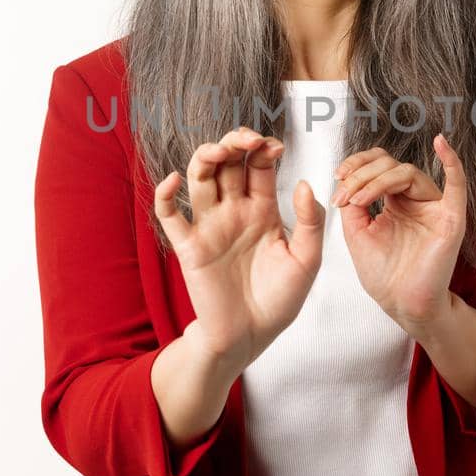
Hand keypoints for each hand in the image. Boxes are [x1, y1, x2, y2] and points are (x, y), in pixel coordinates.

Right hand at [153, 126, 326, 375]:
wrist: (252, 334)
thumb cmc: (279, 300)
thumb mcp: (307, 260)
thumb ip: (310, 222)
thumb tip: (303, 183)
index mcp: (263, 210)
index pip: (259, 166)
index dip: (264, 149)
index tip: (275, 146)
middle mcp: (234, 211)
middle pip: (228, 163)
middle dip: (236, 143)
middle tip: (248, 140)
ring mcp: (210, 226)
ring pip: (200, 179)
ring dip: (205, 158)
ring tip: (219, 151)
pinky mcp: (189, 246)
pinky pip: (169, 215)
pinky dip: (165, 195)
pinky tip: (173, 180)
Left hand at [332, 133, 468, 334]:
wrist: (401, 304)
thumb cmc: (384, 275)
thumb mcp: (357, 233)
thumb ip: (353, 203)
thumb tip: (346, 179)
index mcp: (394, 201)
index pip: (379, 166)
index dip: (358, 164)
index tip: (338, 176)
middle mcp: (414, 199)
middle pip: (390, 165)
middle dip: (362, 175)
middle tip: (345, 194)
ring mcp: (433, 207)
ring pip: (407, 172)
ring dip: (376, 180)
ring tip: (359, 199)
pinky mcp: (450, 217)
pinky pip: (457, 184)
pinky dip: (451, 161)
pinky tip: (441, 143)